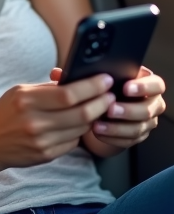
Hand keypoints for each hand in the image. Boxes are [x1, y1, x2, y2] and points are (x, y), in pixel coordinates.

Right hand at [0, 74, 114, 174]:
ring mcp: (41, 140)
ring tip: (98, 107)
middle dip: (102, 102)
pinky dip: (79, 132)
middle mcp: (34, 122)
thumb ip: (47, 88)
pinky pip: (73, 141)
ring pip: (81, 128)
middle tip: (110, 95)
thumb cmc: (4, 113)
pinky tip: (78, 124)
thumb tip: (78, 80)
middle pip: (82, 112)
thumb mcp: (19, 93)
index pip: (69, 94)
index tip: (106, 80)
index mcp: (26, 100)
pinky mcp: (47, 155)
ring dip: (94, 117)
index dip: (92, 87)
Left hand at [50, 66, 165, 149]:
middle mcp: (150, 102)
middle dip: (129, 109)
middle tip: (110, 109)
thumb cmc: (99, 90)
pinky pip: (130, 140)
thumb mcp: (93, 81)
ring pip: (139, 126)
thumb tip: (57, 74)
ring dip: (118, 127)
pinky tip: (98, 133)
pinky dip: (113, 137)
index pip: (156, 84)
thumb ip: (80, 76)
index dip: (144, 86)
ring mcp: (146, 121)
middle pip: (149, 108)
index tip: (126, 88)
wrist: (103, 110)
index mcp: (144, 83)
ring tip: (97, 125)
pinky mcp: (137, 136)